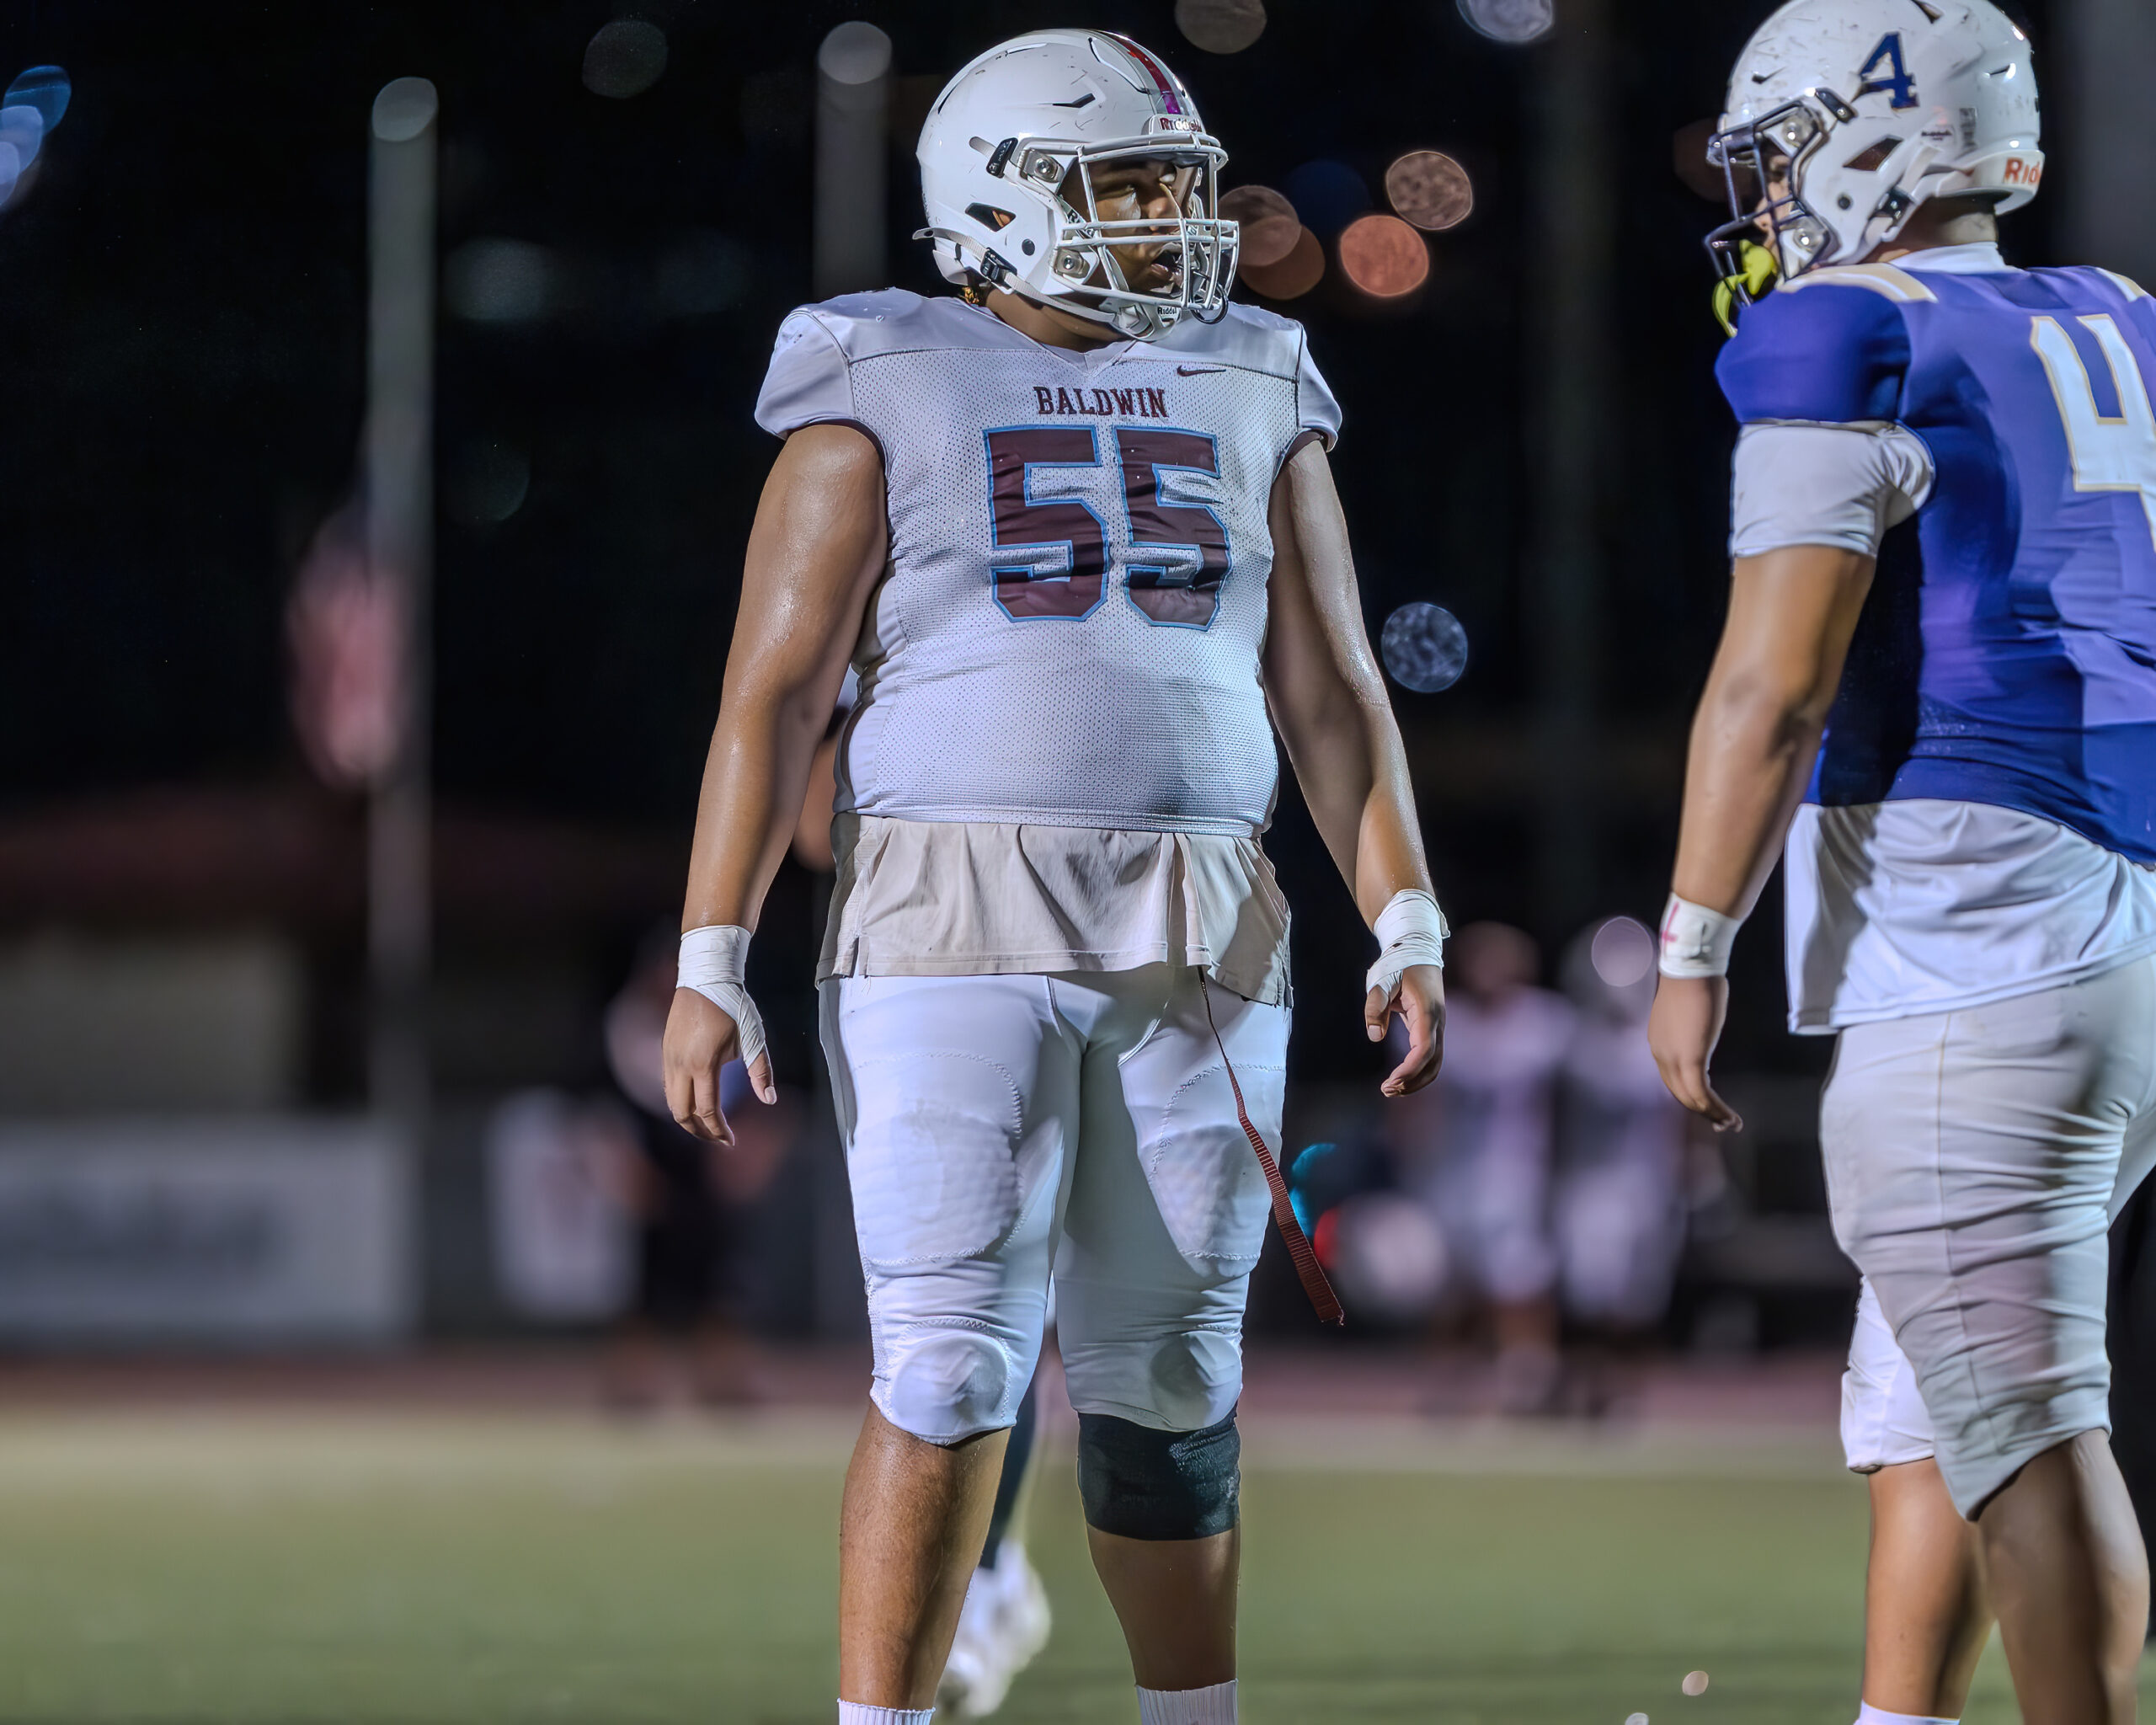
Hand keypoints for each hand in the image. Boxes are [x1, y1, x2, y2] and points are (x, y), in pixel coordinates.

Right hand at [662, 986, 774, 1143]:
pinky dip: (679, 1101)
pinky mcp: (665, 1050)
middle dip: (700, 1132)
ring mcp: (669, 1058)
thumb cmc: (733, 1005)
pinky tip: (695, 1102)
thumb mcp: (753, 1038)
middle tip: (718, 1139)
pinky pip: (668, 1086)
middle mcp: (681, 1065)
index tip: (731, 1141)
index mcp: (703, 1064)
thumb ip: (761, 1071)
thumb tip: (769, 1100)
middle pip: (682, 1114)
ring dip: (687, 1118)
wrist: (705, 977)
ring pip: (671, 1101)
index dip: (719, 1131)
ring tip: (708, 1126)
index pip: (707, 1110)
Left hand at [1366, 961, 1444, 1097]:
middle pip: (1433, 1062)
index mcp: (1427, 1011)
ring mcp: (1437, 1026)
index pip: (1425, 1049)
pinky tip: (1401, 1078)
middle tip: (1386, 1090)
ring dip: (1416, 1080)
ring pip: (1435, 1063)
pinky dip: (1418, 1071)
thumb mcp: (1381, 980)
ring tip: (1391, 1089)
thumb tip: (1375, 1036)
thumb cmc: (1398, 964)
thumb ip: (1375, 1006)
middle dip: (1412, 1081)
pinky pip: (1430, 1056)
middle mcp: (1437, 1022)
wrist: (1416, 951)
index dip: (1410, 1069)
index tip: (1391, 1081)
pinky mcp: (1431, 1028)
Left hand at [1648, 974, 1741, 1131]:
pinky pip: (1701, 1093)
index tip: (1711, 1105)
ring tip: (1730, 1124)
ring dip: (1712, 1114)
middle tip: (1722, 1123)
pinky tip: (1730, 1117)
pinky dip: (1716, 1108)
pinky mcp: (1689, 1058)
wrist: (1690, 969)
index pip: (1673, 1079)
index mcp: (1659, 1044)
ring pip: (1690, 1098)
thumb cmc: (1695, 983)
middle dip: (1702, 1111)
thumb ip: (1693, 1031)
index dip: (1692, 1095)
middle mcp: (1660, 1055)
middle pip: (1680, 1093)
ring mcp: (1672, 1058)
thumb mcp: (1691, 1014)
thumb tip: (1702, 1033)